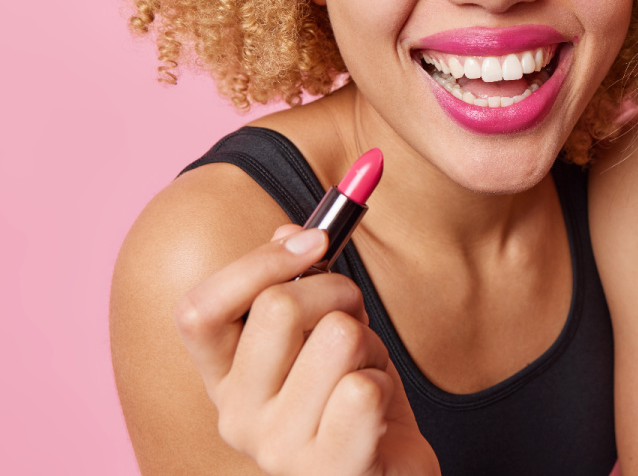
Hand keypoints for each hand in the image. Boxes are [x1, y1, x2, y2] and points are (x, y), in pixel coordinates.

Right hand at [175, 225, 438, 475]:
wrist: (390, 470)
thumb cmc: (356, 397)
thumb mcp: (325, 331)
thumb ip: (302, 282)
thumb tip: (292, 232)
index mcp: (225, 376)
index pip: (199, 310)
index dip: (257, 263)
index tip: (315, 242)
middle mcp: (235, 415)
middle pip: (278, 306)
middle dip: (338, 290)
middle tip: (355, 315)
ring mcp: (277, 449)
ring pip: (337, 336)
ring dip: (370, 343)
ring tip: (365, 373)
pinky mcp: (328, 468)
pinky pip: (363, 388)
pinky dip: (384, 383)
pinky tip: (378, 412)